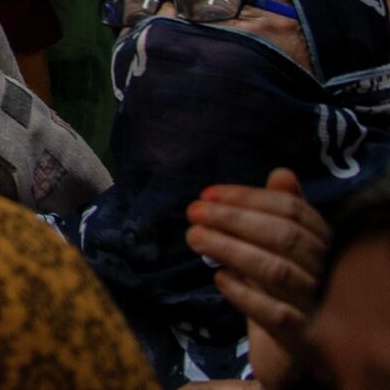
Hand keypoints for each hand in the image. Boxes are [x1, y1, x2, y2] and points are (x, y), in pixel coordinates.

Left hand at [186, 168, 330, 388]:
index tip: (206, 193)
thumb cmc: (276, 286)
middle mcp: (326, 270)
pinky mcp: (301, 337)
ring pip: (276, 271)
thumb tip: (282, 173)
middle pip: (283, 236)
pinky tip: (219, 279)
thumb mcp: (275, 246)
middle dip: (232, 220)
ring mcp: (316, 304)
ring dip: (230, 249)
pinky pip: (275, 313)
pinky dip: (243, 292)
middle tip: (192, 213)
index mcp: (323, 241)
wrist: (285, 347)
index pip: (290, 209)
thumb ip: (278, 211)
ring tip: (194, 238)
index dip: (247, 197)